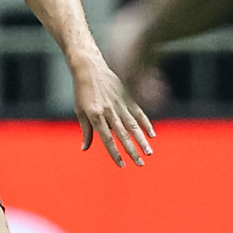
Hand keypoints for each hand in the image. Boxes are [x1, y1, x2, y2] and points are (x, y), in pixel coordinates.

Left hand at [72, 53, 154, 167]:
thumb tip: (84, 148)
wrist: (89, 67)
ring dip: (141, 140)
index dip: (114, 153)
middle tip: (140, 164)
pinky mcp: (126, 96)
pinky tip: (151, 134)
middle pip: (122, 135)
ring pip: (133, 125)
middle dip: (132, 151)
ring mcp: (119, 103)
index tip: (122, 165)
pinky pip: (138, 112)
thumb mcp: (80, 111)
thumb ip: (86, 130)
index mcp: (95, 115)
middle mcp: (108, 111)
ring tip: (149, 152)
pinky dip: (146, 123)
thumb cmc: (82, 91)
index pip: (106, 139)